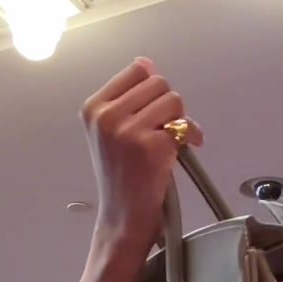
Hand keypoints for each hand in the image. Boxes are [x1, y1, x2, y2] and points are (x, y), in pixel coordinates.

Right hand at [82, 59, 203, 255]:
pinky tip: (178, 154)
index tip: (151, 111)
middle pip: (158, 82)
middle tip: (162, 132)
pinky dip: (189, 137)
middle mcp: (106, 116)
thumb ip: (128, 98)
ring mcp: (127, 130)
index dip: (151, 91)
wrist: (122, 218)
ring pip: (173, 99)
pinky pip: (183, 123)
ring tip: (167, 143)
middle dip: (166, 107)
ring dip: (178, 120)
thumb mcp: (111, 132)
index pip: (137, 71)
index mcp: (93, 108)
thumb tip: (146, 63)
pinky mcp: (150, 145)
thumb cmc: (121, 179)